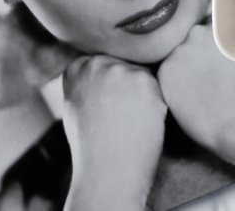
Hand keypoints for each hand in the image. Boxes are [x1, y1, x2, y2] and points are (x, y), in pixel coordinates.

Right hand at [62, 55, 165, 210]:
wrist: (107, 173)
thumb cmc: (93, 145)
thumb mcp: (76, 103)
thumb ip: (89, 78)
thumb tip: (106, 64)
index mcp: (77, 67)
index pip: (106, 61)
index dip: (111, 86)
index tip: (106, 106)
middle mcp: (96, 63)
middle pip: (125, 64)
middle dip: (127, 86)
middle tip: (119, 116)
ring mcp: (120, 70)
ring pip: (142, 74)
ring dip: (143, 94)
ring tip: (129, 120)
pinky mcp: (144, 80)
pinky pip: (158, 87)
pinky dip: (156, 104)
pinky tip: (142, 122)